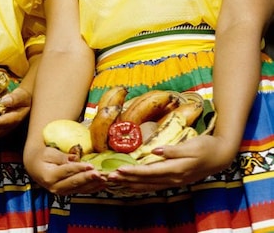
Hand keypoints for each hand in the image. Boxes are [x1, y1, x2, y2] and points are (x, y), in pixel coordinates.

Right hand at [24, 144, 107, 194]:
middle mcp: (55, 187)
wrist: (34, 166)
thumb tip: (75, 159)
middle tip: (99, 174)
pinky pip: (82, 191)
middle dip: (88, 178)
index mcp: (48, 176)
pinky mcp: (68, 192)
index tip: (90, 165)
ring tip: (104, 179)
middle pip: (74, 182)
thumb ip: (61, 157)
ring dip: (93, 184)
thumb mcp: (48, 153)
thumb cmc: (42, 157)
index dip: (79, 168)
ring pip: (80, 189)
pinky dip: (93, 188)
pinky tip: (102, 185)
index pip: (66, 171)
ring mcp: (62, 192)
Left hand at [104, 132, 238, 192]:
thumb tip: (155, 151)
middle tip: (109, 177)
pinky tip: (132, 186)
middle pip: (146, 181)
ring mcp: (175, 181)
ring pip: (149, 185)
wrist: (221, 156)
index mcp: (177, 169)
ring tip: (116, 182)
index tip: (119, 169)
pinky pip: (155, 186)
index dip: (133, 171)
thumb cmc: (206, 147)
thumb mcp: (191, 145)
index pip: (150, 172)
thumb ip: (173, 150)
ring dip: (132, 184)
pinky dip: (142, 186)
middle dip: (127, 179)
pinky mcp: (176, 181)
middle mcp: (174, 178)